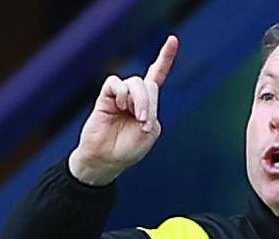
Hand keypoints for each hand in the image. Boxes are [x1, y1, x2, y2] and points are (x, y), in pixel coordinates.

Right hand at [68, 35, 177, 185]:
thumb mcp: (150, 133)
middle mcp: (135, 96)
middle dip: (149, 103)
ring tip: (134, 117)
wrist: (106, 159)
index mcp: (149, 104)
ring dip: (139, 100)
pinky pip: (116, 83)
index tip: (173, 39)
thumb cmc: (129, 149)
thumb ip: (151, 113)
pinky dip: (122, 95)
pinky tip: (119, 107)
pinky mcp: (105, 96)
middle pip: (149, 84)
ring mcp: (120, 96)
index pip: (157, 75)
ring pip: (135, 83)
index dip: (165, 58)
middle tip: (144, 122)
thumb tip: (136, 98)